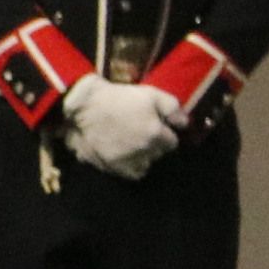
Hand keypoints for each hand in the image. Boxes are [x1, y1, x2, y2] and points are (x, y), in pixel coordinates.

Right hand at [61, 75, 181, 177]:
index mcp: (155, 134)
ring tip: (135, 146)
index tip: (158, 127)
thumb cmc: (119, 97)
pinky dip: (131, 166)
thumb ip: (173, 109)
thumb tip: (185, 124)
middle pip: (159, 155)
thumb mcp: (151, 94)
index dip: (166, 134)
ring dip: (144, 157)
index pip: (172, 143)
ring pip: (145, 165)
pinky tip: (125, 155)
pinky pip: (130, 173)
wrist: (84, 107)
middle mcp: (144, 151)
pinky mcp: (111, 166)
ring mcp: (126, 161)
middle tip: (144, 133)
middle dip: (155, 145)